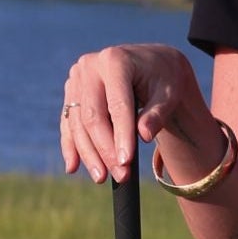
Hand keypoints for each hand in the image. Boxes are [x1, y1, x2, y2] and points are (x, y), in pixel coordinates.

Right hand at [59, 44, 213, 183]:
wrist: (150, 64)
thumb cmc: (162, 79)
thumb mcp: (168, 94)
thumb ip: (157, 113)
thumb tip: (143, 136)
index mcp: (115, 60)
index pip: (117, 105)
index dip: (121, 135)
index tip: (127, 162)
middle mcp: (90, 66)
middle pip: (92, 116)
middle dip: (105, 149)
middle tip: (121, 175)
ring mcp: (77, 78)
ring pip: (78, 123)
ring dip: (88, 153)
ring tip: (102, 177)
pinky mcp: (71, 91)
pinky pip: (68, 122)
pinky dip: (71, 145)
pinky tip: (73, 167)